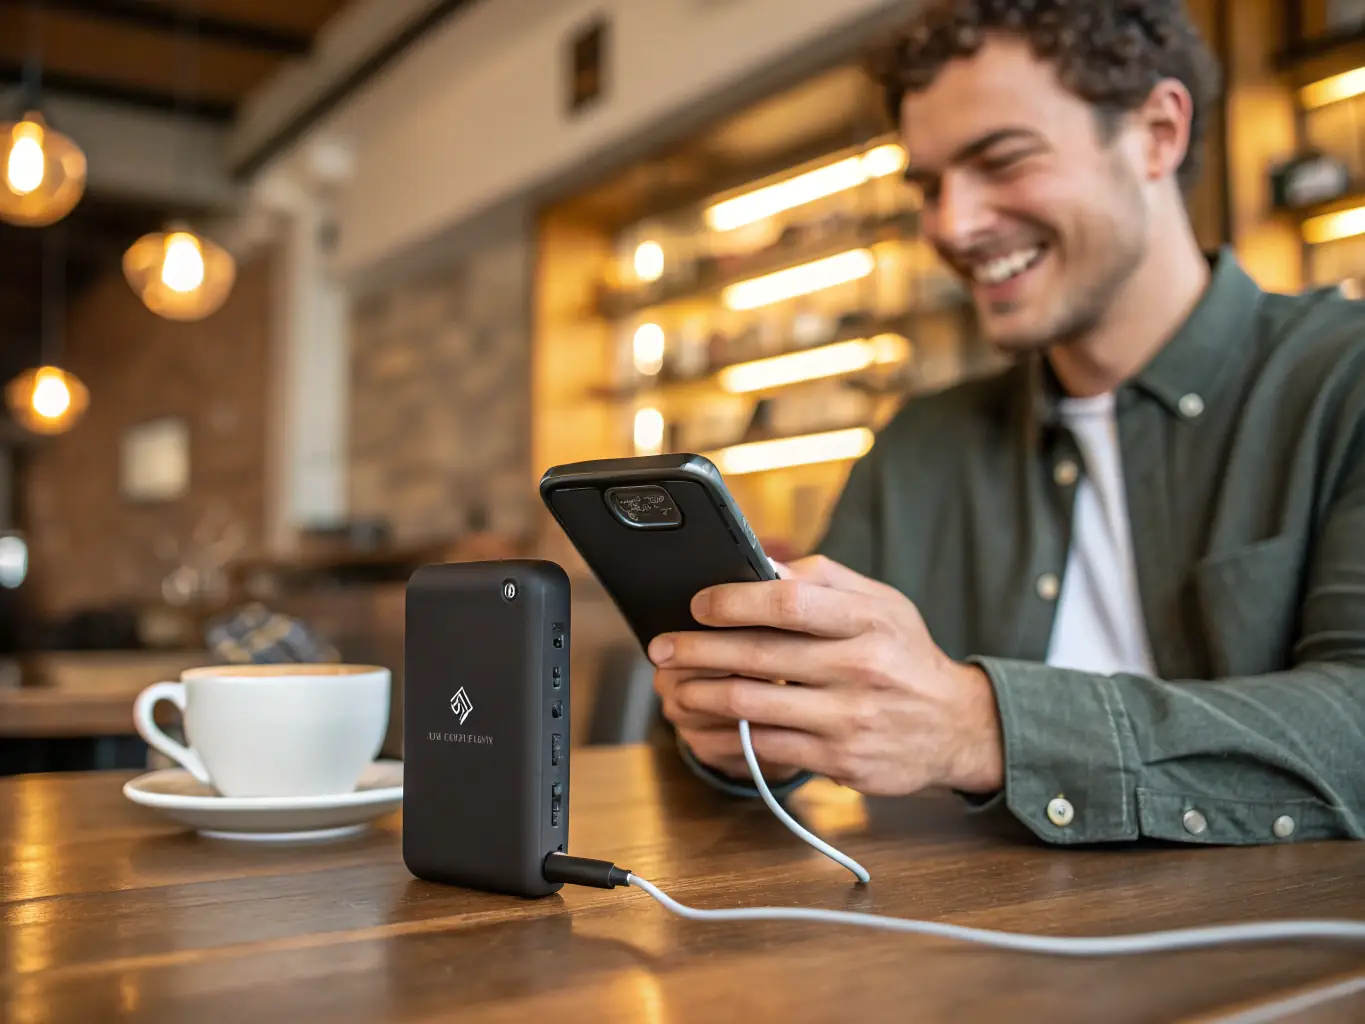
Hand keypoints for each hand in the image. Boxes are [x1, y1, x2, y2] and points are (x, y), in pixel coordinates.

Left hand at [649, 556, 1003, 796]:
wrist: (957, 726)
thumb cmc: (904, 655)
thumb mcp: (881, 603)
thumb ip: (823, 579)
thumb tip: (761, 563)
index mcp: (867, 620)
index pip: (789, 603)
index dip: (734, 601)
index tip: (698, 603)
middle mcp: (859, 667)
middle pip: (758, 655)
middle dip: (696, 650)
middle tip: (661, 648)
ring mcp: (848, 718)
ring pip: (751, 706)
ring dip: (698, 696)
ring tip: (671, 688)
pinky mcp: (839, 760)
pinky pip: (765, 748)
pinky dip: (723, 737)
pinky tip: (700, 727)